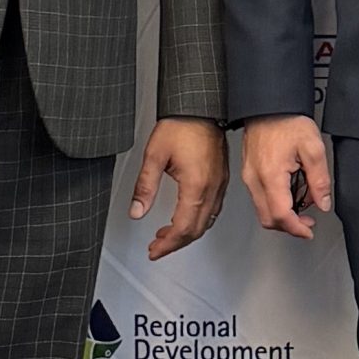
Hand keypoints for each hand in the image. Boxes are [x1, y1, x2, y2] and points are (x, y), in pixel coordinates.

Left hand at [129, 117, 227, 259]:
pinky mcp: (221, 178)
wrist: (200, 107)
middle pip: (197, 230)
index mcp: (196, 186)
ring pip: (207, 221)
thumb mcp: (154, 156)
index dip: (168, 244)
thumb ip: (144, 187)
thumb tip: (136, 211)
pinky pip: (213, 209)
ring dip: (187, 233)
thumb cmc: (182, 125)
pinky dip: (198, 220)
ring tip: (167, 235)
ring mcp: (219, 184)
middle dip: (176, 243)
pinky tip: (186, 216)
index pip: (183, 228)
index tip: (154, 250)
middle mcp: (212, 188)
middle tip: (157, 247)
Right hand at [241, 114, 332, 241]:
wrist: (269, 105)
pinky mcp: (248, 173)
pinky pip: (259, 198)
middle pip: (268, 219)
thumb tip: (323, 203)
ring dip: (283, 214)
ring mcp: (248, 177)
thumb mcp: (313, 148)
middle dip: (290, 226)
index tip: (309, 231)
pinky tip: (290, 191)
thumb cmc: (287, 121)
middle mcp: (254, 180)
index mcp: (270, 175)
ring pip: (262, 210)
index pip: (281, 215)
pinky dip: (275, 203)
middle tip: (308, 221)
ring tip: (302, 200)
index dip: (297, 229)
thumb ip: (319, 180)